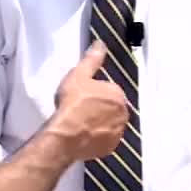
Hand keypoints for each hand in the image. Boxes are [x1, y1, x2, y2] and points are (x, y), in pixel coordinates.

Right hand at [48, 41, 128, 160]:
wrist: (67, 134)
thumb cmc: (72, 102)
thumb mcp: (78, 75)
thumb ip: (92, 59)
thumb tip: (101, 43)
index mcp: (117, 94)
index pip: (109, 91)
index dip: (95, 93)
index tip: (83, 97)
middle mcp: (123, 113)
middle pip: (112, 107)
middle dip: (101, 108)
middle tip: (81, 110)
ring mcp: (118, 131)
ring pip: (111, 123)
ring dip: (101, 123)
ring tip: (82, 124)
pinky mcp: (111, 147)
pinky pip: (106, 139)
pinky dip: (99, 137)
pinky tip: (85, 136)